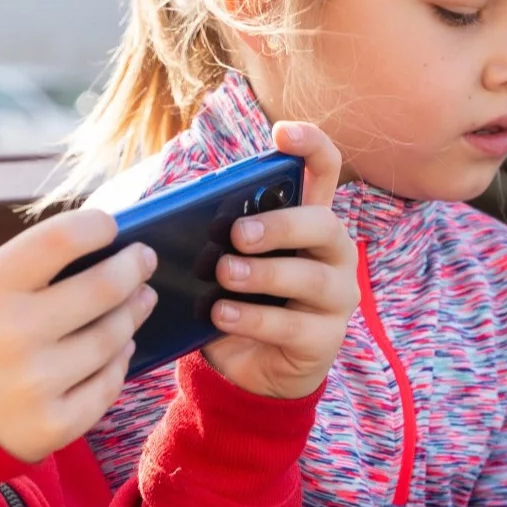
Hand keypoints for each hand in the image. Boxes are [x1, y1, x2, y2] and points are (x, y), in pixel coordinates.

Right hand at [0, 208, 158, 464]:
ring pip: (114, 337)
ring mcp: (34, 385)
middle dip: (134, 267)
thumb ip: (31, 271)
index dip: (96, 226)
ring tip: (140, 300)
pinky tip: (119, 347)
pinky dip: (119, 361)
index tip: (111, 226)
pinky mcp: (53, 426)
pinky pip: (109, 384)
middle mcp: (11, 335)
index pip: (60, 239)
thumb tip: (107, 247)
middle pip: (104, 287)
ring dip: (134, 313)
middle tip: (143, 259)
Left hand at [204, 122, 360, 400]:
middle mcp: (332, 255)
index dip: (311, 146)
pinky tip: (222, 315)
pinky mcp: (326, 338)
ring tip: (224, 277)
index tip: (282, 133)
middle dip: (281, 225)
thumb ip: (216, 235)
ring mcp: (336, 297)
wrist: (246, 374)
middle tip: (237, 235)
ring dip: (265, 273)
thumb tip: (171, 212)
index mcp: (308, 224)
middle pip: (325, 224)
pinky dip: (254, 318)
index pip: (324, 172)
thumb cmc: (235, 302)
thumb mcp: (225, 262)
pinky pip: (294, 325)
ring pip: (313, 277)